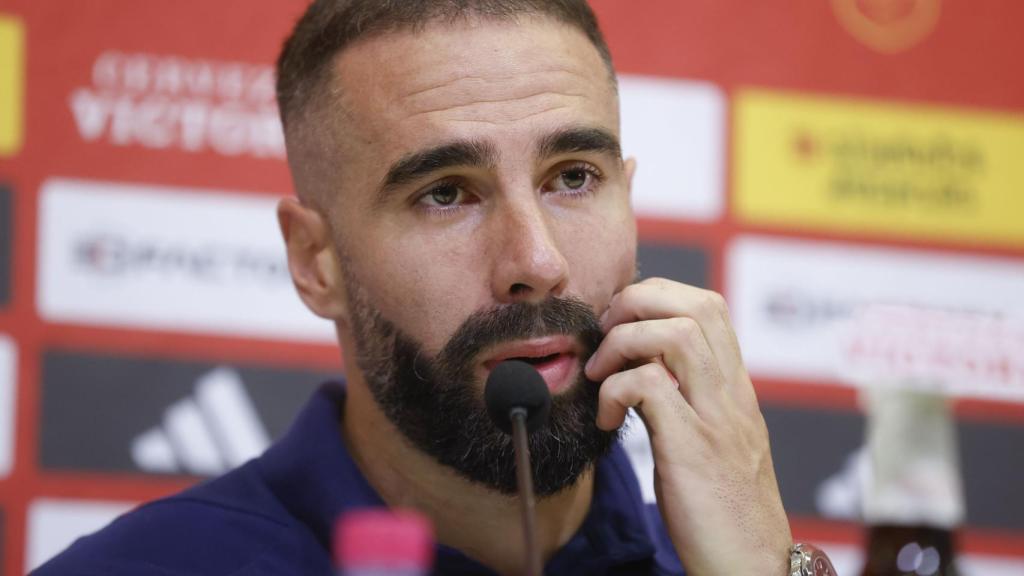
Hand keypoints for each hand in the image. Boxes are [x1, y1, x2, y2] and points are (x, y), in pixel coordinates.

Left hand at [585, 278, 792, 575]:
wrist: (749, 565)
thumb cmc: (722, 509)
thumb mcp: (709, 439)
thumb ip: (685, 397)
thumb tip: (638, 367)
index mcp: (734, 388)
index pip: (708, 306)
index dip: (656, 297)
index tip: (620, 325)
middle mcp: (732, 394)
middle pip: (696, 304)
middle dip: (637, 302)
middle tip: (605, 336)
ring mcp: (716, 418)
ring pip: (676, 333)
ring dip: (623, 341)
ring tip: (600, 374)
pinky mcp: (693, 448)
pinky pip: (649, 385)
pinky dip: (615, 390)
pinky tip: (606, 420)